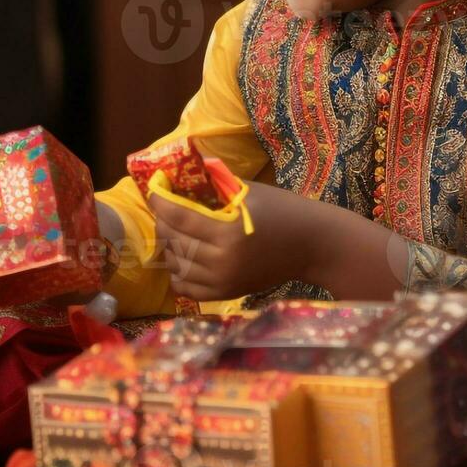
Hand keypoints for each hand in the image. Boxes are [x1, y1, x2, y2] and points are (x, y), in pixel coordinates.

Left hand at [151, 181, 312, 300]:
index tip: (154, 192)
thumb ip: (212, 184)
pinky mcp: (227, 293)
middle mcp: (223, 262)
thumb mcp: (247, 191)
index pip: (179, 218)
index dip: (160, 203)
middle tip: (164, 210)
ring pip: (177, 265)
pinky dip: (178, 273)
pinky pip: (188, 289)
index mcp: (228, 233)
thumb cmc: (282, 210)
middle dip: (163, 222)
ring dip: (169, 247)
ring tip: (173, 231)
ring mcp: (224, 281)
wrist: (313, 245)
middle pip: (174, 242)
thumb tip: (178, 174)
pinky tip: (181, 257)